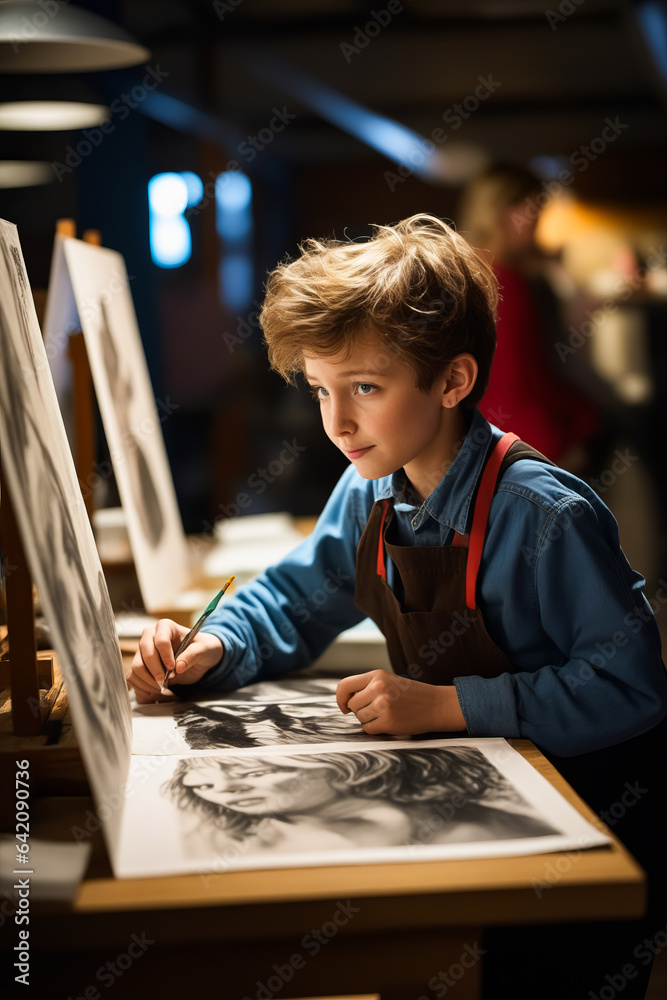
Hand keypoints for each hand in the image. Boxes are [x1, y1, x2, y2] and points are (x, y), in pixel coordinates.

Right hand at [126, 619, 223, 702]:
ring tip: (164, 689)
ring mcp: (143, 652)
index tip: (173, 668)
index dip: (165, 655)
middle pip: (144, 653)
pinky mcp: (141, 666)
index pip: (160, 639)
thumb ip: (192, 655)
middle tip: (166, 683)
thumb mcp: (203, 649)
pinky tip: (158, 693)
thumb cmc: (201, 648)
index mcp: (166, 627)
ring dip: (149, 682)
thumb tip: (178, 667)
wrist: (199, 659)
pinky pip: (134, 679)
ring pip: (136, 668)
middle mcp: (150, 637)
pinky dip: (145, 689)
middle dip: (154, 671)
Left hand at [336, 670, 465, 735]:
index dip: (340, 698)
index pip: (345, 685)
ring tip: (386, 713)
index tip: (344, 706)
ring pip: (360, 717)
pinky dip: (375, 728)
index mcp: (377, 675)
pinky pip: (368, 729)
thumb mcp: (388, 680)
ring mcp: (383, 705)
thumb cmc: (410, 694)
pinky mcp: (388, 721)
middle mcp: (379, 688)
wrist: (436, 705)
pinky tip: (389, 721)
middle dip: (360, 710)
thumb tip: (344, 701)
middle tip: (377, 709)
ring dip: (369, 719)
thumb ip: (367, 686)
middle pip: (352, 705)